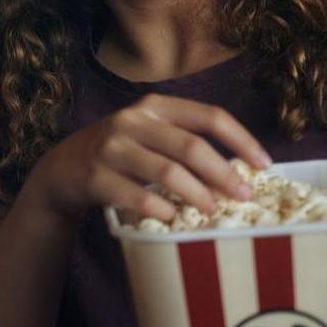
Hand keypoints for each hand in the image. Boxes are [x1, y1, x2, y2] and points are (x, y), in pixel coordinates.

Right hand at [25, 94, 270, 224]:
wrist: (62, 170)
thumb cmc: (119, 156)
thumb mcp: (149, 137)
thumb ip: (184, 145)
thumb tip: (239, 174)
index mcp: (154, 107)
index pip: (209, 116)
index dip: (241, 140)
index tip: (264, 165)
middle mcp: (132, 120)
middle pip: (191, 146)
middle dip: (223, 174)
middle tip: (243, 197)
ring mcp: (111, 146)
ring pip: (166, 171)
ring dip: (196, 194)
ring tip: (211, 211)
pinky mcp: (94, 174)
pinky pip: (135, 195)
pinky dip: (159, 209)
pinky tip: (173, 219)